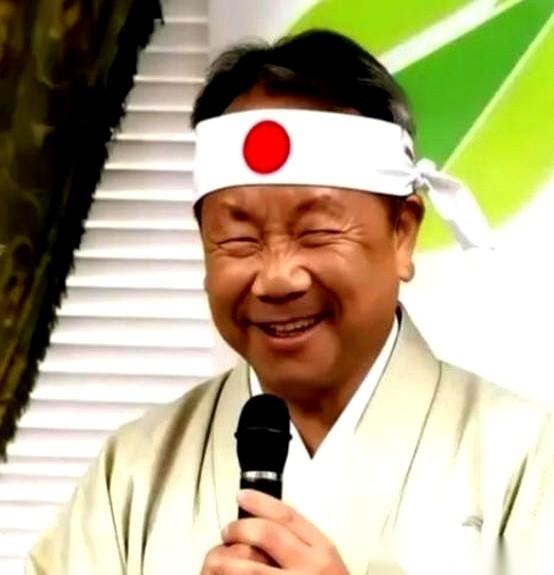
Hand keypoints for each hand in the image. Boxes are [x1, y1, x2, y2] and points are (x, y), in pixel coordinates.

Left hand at [214, 489, 348, 573]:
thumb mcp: (325, 566)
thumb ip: (301, 547)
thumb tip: (260, 525)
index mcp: (323, 553)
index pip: (288, 516)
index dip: (261, 502)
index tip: (242, 496)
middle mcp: (309, 570)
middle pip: (265, 534)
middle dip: (239, 528)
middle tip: (227, 531)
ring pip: (244, 568)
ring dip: (221, 560)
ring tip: (216, 560)